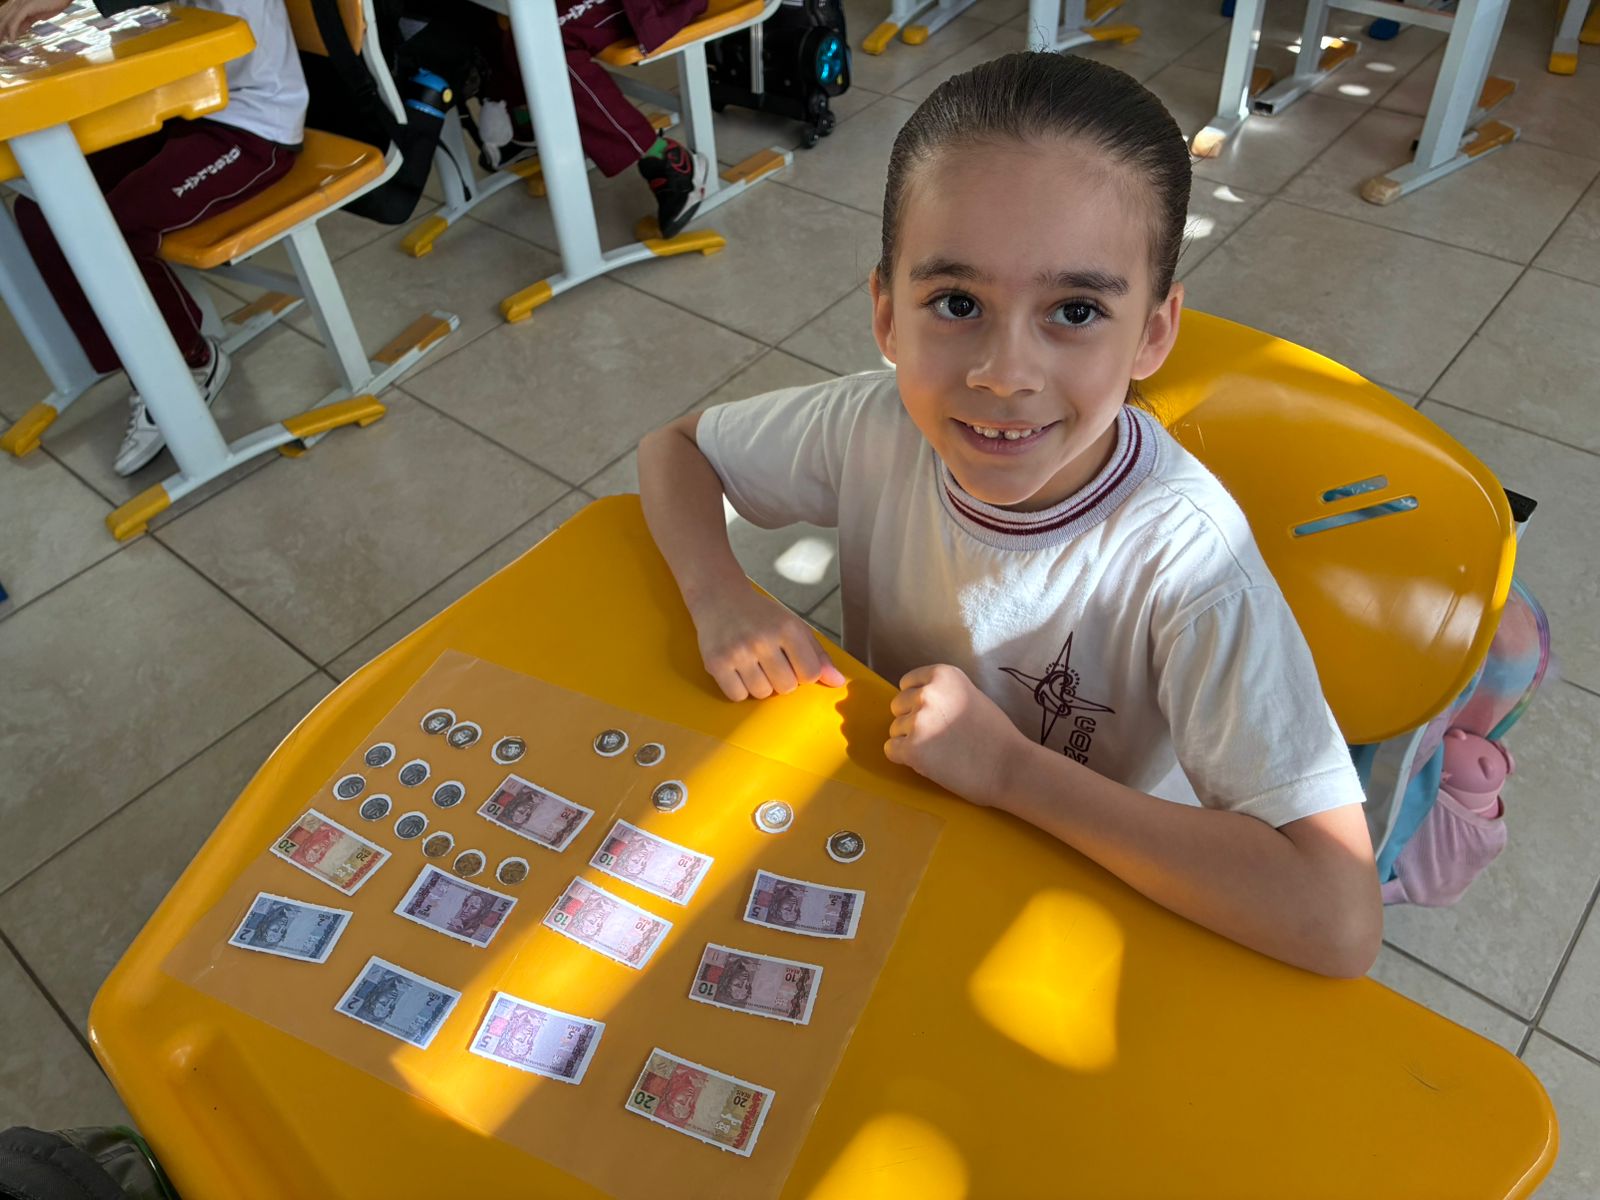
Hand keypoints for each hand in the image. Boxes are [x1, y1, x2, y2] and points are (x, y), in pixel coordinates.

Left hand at [0, 0, 71, 42]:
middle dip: (0, 30)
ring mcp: (20, 3)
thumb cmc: (54, 3)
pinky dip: (12, 31)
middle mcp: (16, 2)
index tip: (1, 37)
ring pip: (6, 19)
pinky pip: (15, 20)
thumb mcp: (38, 14)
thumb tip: (21, 29)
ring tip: (0, 43)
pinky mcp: (26, 7)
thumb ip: (28, 21)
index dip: (1, 27)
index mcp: (18, 3)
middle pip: (2, 17)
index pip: (4, 15)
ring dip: (2, 32)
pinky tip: (11, 40)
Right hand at [690, 587, 846, 700]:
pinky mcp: (715, 662)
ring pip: (761, 694)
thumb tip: (838, 682)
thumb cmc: (761, 615)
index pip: (810, 674)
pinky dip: (739, 689)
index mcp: (787, 628)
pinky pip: (737, 696)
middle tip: (769, 661)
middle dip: (781, 680)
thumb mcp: (793, 626)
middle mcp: (762, 639)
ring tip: (753, 664)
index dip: (804, 673)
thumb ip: (817, 654)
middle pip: (786, 687)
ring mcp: (737, 651)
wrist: (719, 596)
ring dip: (760, 685)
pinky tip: (737, 671)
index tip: (793, 662)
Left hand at [885, 664, 1026, 806]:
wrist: (1010, 766)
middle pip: (897, 706)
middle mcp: (927, 693)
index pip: (906, 683)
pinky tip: (929, 762)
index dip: (918, 702)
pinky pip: (891, 750)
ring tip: (940, 751)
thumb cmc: (995, 735)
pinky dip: (905, 758)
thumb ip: (943, 693)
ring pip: (895, 730)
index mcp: (942, 674)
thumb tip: (915, 701)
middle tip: (938, 736)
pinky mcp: (911, 749)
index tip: (935, 716)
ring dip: (911, 741)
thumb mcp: (970, 695)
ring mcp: (917, 721)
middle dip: (912, 721)